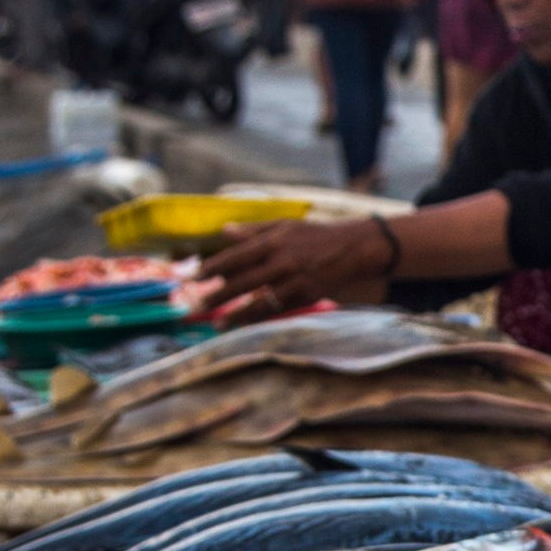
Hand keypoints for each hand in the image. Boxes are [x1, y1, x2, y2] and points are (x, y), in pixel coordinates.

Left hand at [201, 217, 393, 321]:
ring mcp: (294, 280)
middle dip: (218, 295)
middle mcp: (282, 261)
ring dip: (237, 315)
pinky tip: (245, 324)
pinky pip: (278, 309)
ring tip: (218, 325)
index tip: (195, 276)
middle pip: (242, 281)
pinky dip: (260, 317)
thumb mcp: (285, 226)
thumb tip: (225, 231)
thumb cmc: (316, 235)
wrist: (355, 248)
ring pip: (259, 301)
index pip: (236, 255)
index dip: (213, 267)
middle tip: (197, 305)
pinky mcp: (306, 295)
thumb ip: (254, 230)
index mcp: (274, 240)